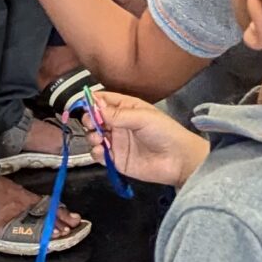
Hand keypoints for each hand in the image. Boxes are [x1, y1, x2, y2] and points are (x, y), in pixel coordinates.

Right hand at [87, 93, 209, 188]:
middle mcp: (119, 124)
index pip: (104, 100)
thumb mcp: (143, 117)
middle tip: (91, 123)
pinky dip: (96, 152)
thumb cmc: (165, 132)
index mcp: (126, 108)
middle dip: (89, 119)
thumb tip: (96, 107)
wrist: (178, 160)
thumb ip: (118, 114)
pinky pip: (99, 154)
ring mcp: (116, 142)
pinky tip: (102, 151)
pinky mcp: (116, 159)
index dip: (92, 101)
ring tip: (98, 138)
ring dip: (91, 136)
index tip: (84, 104)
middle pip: (95, 118)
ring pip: (94, 136)